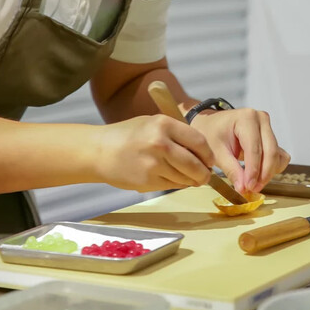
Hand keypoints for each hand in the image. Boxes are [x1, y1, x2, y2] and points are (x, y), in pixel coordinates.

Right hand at [96, 115, 214, 191]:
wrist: (99, 151)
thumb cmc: (129, 135)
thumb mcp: (153, 123)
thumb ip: (178, 134)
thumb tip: (204, 152)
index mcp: (164, 124)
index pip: (199, 142)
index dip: (208, 154)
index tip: (210, 160)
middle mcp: (160, 143)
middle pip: (196, 164)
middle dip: (204, 173)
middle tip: (206, 175)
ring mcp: (153, 164)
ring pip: (185, 178)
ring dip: (191, 180)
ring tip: (190, 177)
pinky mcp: (147, 181)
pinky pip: (172, 186)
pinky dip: (177, 184)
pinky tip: (172, 178)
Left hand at [190, 108, 290, 193]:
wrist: (211, 125)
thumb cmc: (212, 134)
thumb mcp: (216, 152)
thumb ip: (231, 170)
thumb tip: (243, 188)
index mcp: (246, 118)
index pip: (254, 149)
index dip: (253, 171)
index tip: (248, 187)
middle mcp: (261, 120)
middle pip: (270, 152)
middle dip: (263, 174)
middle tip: (252, 189)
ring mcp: (268, 127)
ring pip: (277, 155)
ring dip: (268, 173)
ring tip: (253, 183)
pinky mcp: (271, 137)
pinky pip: (280, 156)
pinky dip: (272, 168)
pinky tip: (259, 175)